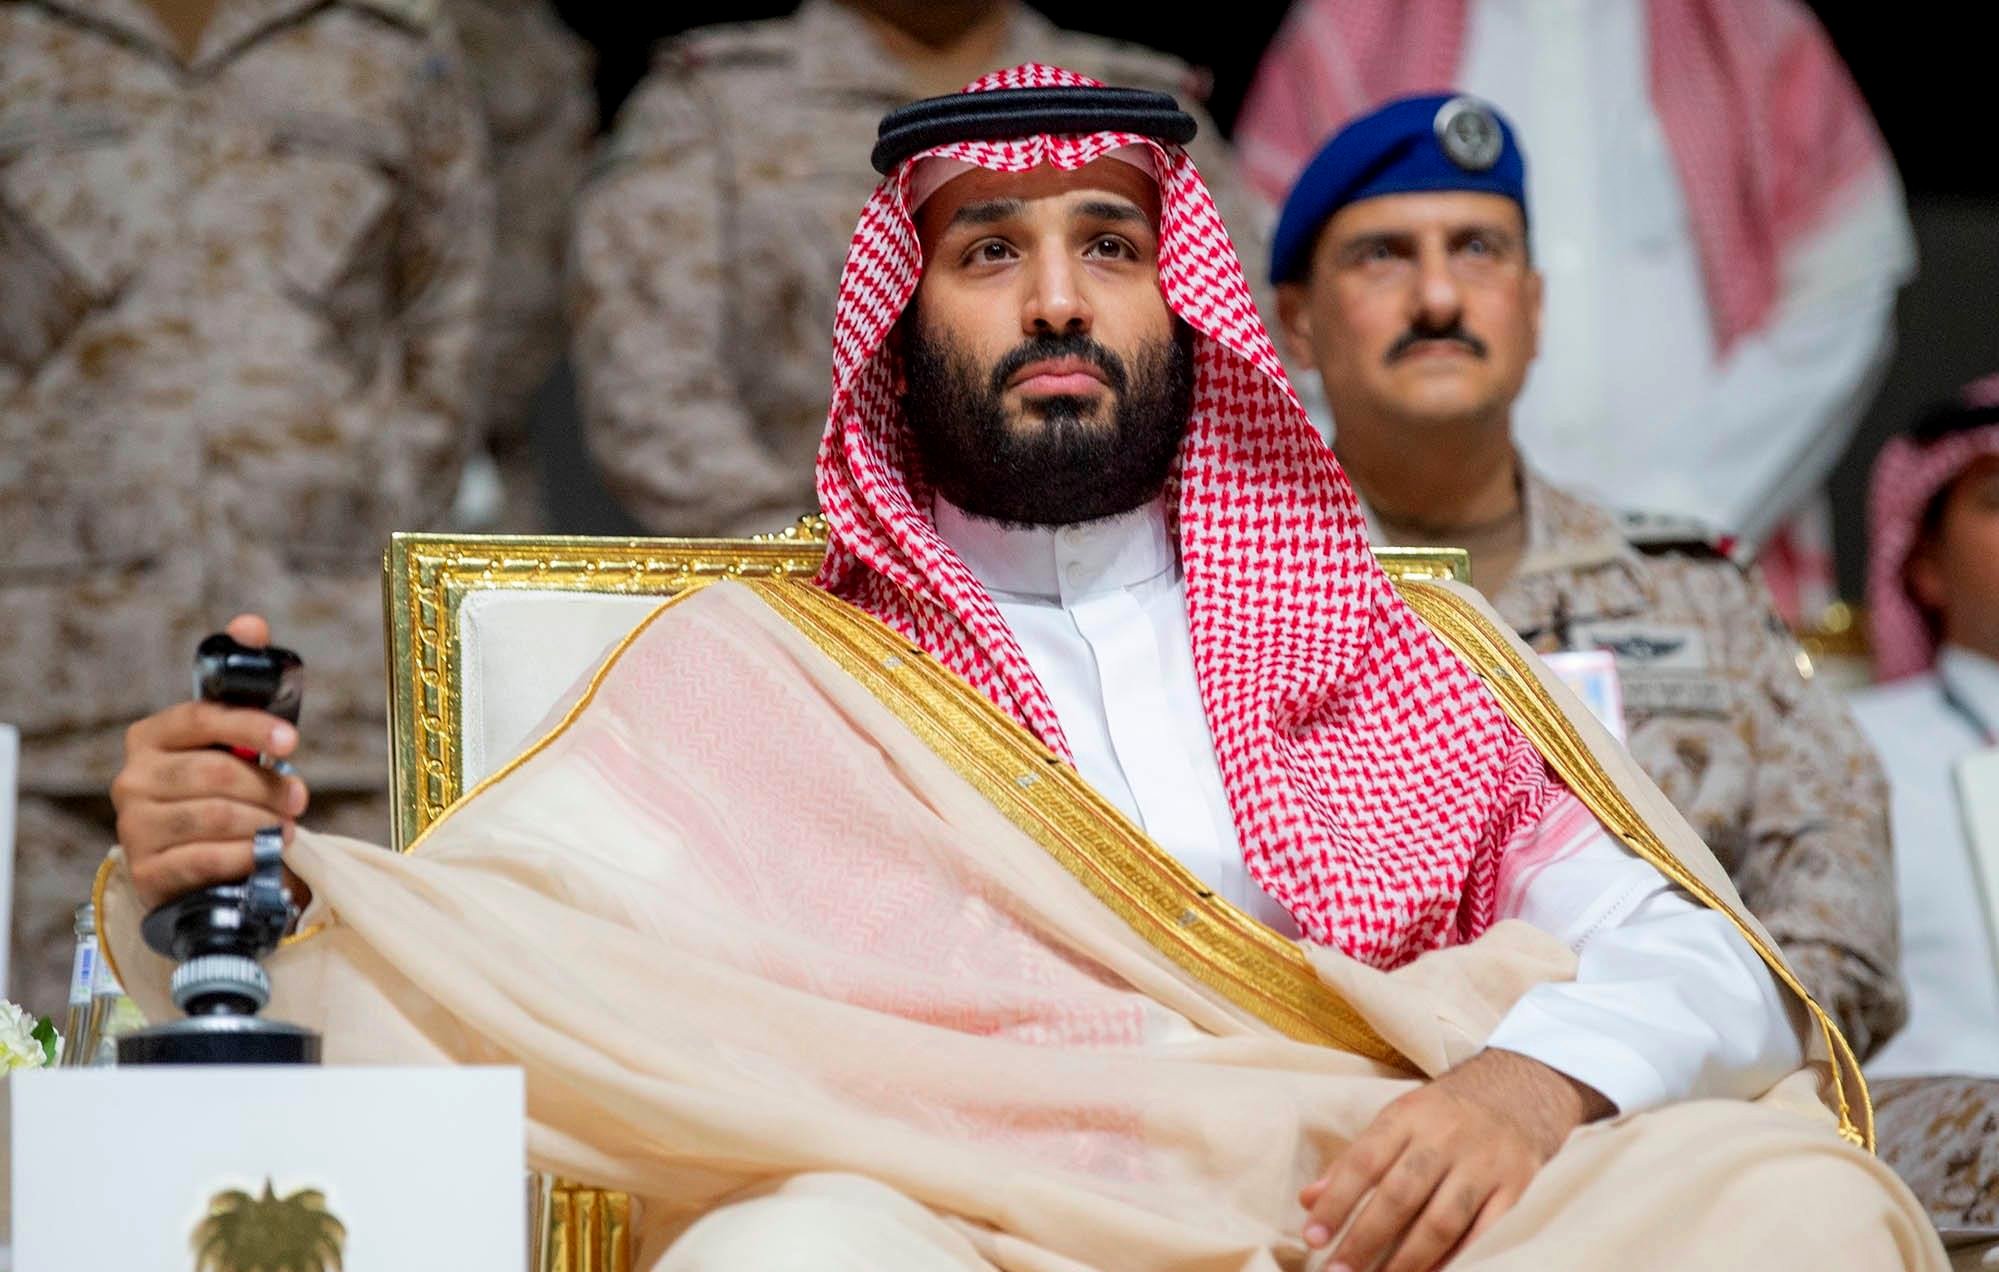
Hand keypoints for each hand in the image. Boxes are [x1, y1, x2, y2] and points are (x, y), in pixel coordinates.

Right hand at [111, 614, 311, 910]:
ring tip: (286, 827)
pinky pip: (204, 859)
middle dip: (268, 785)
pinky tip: (263, 853)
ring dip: (262, 821)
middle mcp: (133, 778)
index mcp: (151, 737)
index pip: (201, 718)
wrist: (191, 862)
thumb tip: (251, 624)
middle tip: (300, 797)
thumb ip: (241, 685)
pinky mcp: (146, 870)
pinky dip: (244, 855)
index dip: (251, 726)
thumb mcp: (231, 740)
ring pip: (214, 816)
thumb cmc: (217, 791)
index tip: (292, 740)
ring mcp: (134, 826)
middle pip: (213, 773)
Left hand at [1299, 1049, 1610, 1271]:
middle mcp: (1444, 1138)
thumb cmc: (1441, 1115)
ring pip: (1442, 1220)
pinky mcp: (1514, 1188)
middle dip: (1365, 1238)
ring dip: (1408, 1259)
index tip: (1312, 1236)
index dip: (1336, 1201)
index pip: (1364, 1161)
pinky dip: (1457, 1258)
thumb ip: (1353, 1160)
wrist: (1518, 1092)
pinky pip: (1484, 1232)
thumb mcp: (1395, 1120)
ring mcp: (1483, 1164)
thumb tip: (1309, 1200)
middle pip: (1400, 1194)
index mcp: (1407, 1117)